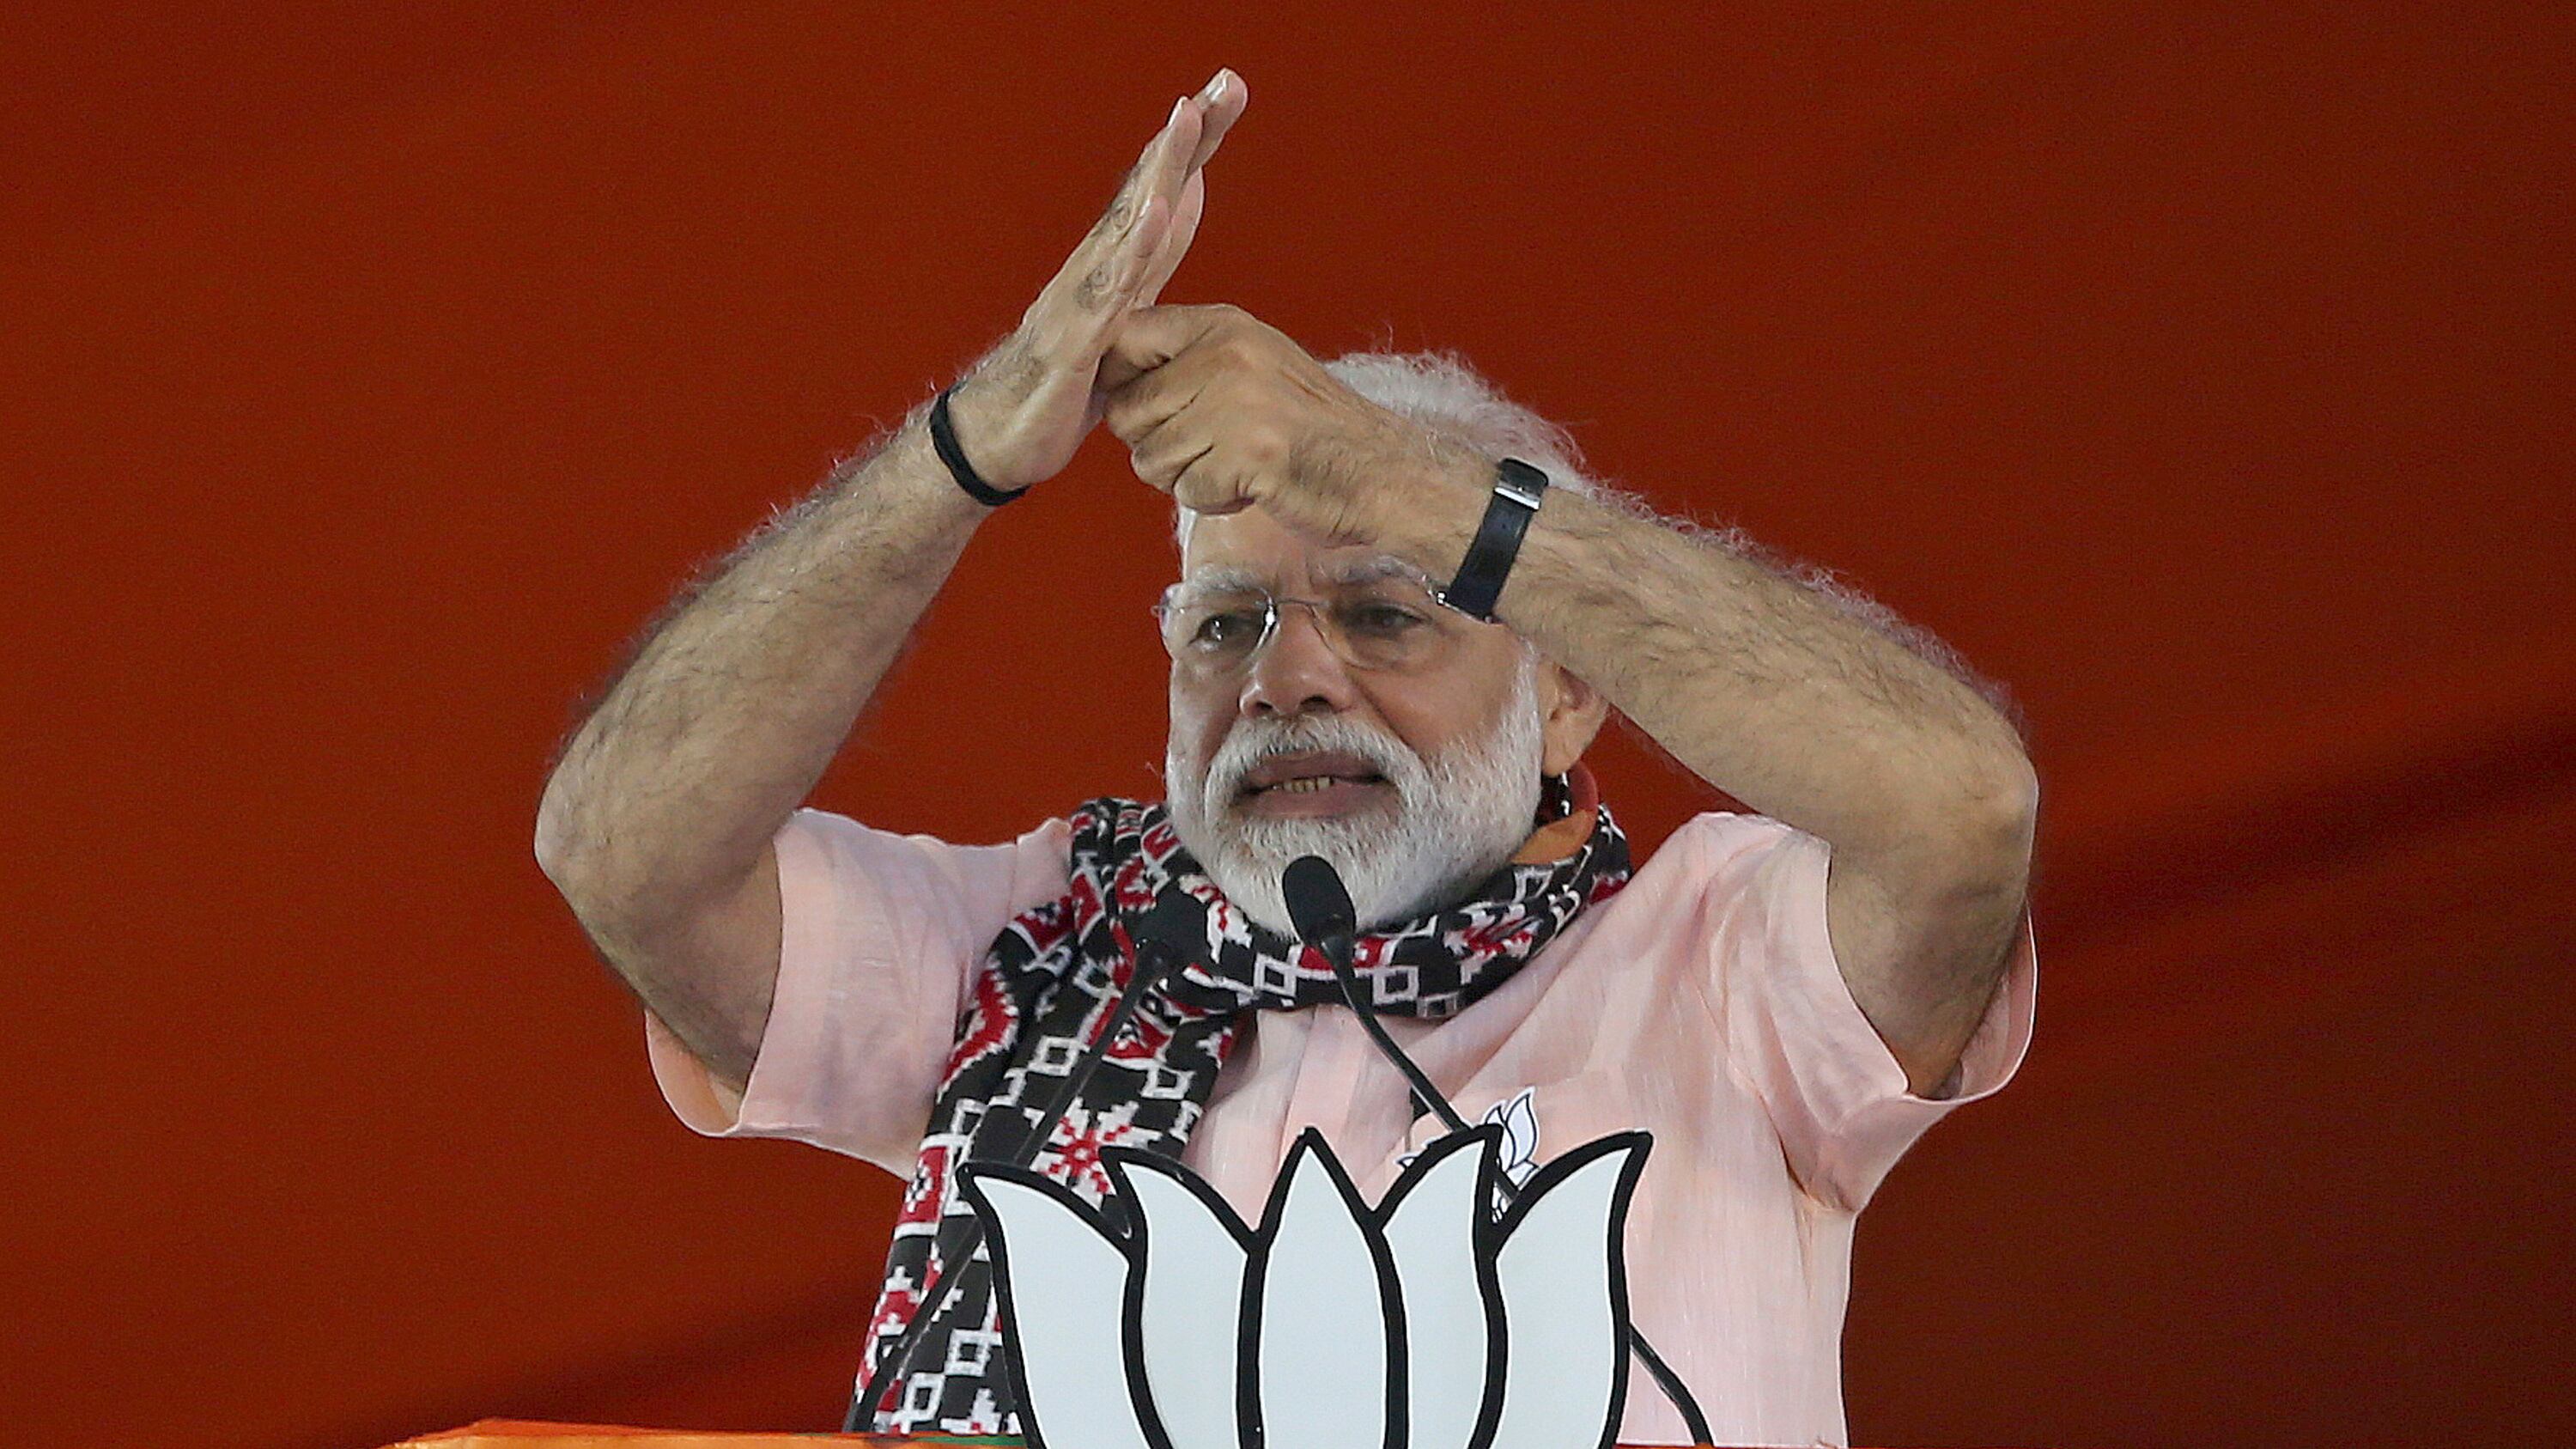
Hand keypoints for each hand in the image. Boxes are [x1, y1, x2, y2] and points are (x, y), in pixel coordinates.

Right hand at [941, 70, 1247, 490]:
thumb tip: (1183, 197)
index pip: (1164, 189)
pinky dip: (1135, 247)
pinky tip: (1158, 211)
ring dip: (1161, 169)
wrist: (1001, 435)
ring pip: (1129, 221)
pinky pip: (1110, 287)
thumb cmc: (1064, 376)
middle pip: (1150, 186)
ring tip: (1188, 120)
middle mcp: (1097, 263)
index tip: (1230, 91)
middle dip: (1187, 135)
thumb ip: (1150, 254)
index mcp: (1116, 260)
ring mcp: (1083, 295)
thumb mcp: (1124, 310)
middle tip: (1226, 83)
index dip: (1197, 143)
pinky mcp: (1076, 336)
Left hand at [1100, 304, 1487, 548]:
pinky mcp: (1248, 453)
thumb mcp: (1253, 368)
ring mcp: (1236, 402)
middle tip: (1208, 452)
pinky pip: (1187, 491)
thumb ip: (1190, 364)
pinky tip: (1255, 488)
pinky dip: (1215, 502)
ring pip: (1149, 459)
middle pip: (1126, 412)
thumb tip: (1112, 381)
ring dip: (1187, 479)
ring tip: (1237, 468)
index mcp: (1223, 326)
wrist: (1383, 474)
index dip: (1123, 384)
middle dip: (1156, 446)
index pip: (1125, 339)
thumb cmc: (1314, 432)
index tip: (1152, 410)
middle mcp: (1224, 353)